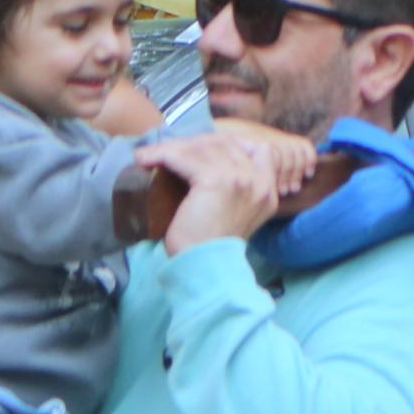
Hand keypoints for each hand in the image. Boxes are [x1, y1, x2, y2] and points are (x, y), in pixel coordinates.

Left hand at [138, 122, 317, 249]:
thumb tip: (208, 164)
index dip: (227, 144)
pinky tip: (146, 159)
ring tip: (150, 155)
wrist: (206, 269)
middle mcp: (259, 181)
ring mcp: (240, 179)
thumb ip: (238, 191)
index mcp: (268, 190)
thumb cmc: (212, 246)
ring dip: (173, 148)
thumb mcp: (237, 214)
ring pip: (204, 148)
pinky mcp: (217, 181)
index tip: (201, 148)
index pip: (258, 148)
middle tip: (168, 151)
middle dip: (195, 143)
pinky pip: (186, 158)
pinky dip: (162, 155)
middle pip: (227, 144)